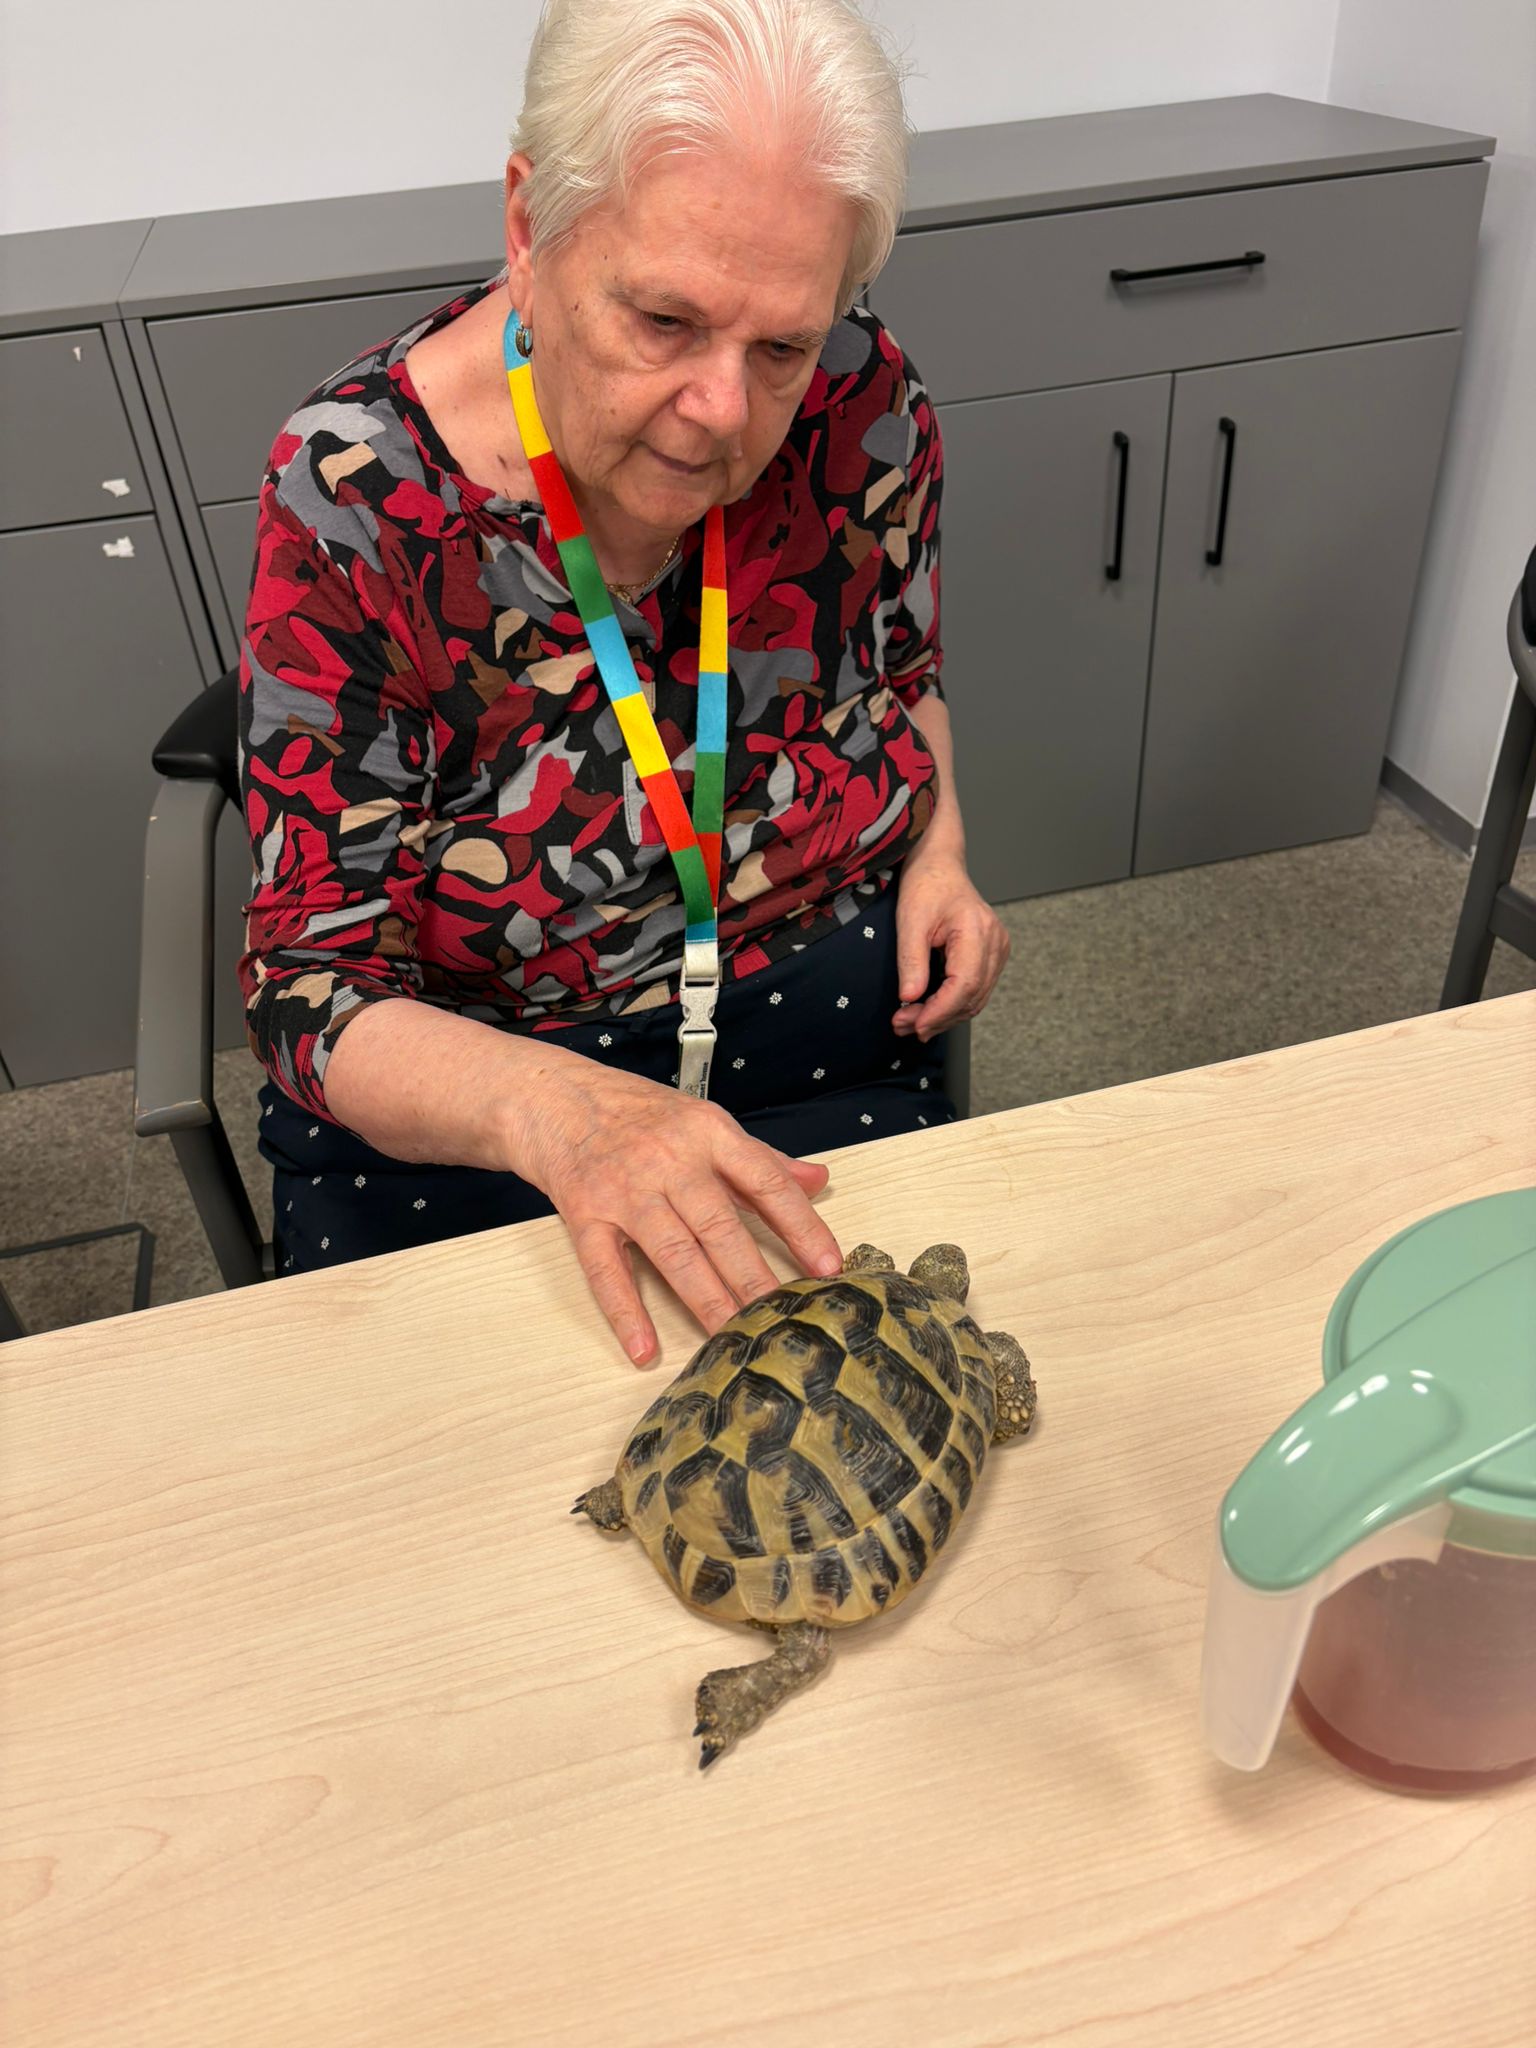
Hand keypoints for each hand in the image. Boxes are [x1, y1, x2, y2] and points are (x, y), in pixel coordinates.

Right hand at [513, 1058, 842, 1367]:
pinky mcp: (584, 1214)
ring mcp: (624, 1189)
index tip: (828, 1265)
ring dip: (706, 1299)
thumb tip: (818, 1180)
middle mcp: (668, 1160)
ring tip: (734, 1337)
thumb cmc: (633, 1110)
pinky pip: (606, 1269)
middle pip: (720, 1226)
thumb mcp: (702, 1121)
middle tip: (784, 1317)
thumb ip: (760, 1158)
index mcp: (707, 1132)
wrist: (550, 1096)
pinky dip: (625, 1311)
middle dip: (755, 1277)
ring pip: (674, 1253)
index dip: (802, 1225)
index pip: (766, 1181)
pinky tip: (644, 1347)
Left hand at [892, 836, 1010, 1039]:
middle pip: (972, 997)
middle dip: (937, 1018)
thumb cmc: (926, 885)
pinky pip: (976, 989)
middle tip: (903, 1026)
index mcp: (977, 930)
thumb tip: (910, 998)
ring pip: (976, 998)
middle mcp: (995, 941)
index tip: (915, 1025)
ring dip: (944, 1016)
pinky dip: (952, 1004)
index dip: (940, 1011)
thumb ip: (911, 961)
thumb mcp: (910, 921)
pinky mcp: (991, 954)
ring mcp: (997, 948)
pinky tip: (929, 1010)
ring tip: (911, 1022)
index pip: (965, 985)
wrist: (939, 865)